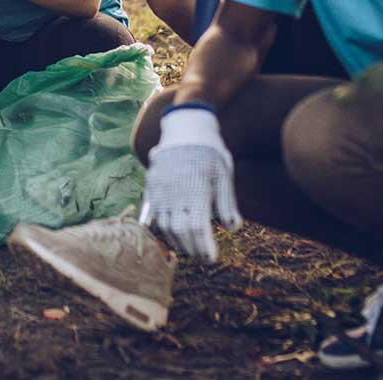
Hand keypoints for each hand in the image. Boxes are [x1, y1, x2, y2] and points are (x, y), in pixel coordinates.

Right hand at [142, 106, 241, 260]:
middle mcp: (175, 193)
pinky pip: (151, 215)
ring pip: (164, 226)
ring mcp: (160, 190)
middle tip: (202, 256)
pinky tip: (169, 236)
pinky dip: (159, 229)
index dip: (204, 247)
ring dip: (176, 241)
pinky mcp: (151, 187)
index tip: (212, 258)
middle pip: (180, 232)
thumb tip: (232, 227)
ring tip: (188, 248)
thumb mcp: (224, 172)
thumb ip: (226, 201)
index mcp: (196, 190)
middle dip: (192, 249)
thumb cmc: (209, 150)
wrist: (184, 125)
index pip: (198, 229)